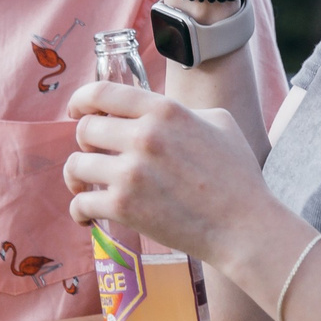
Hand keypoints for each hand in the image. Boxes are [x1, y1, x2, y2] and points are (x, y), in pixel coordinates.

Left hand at [63, 82, 279, 264]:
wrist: (243, 227)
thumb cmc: (237, 176)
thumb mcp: (219, 123)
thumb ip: (182, 111)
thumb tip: (153, 112)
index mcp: (164, 110)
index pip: (102, 93)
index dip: (81, 99)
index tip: (76, 109)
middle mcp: (143, 136)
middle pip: (85, 129)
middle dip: (86, 143)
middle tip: (96, 156)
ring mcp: (131, 172)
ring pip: (76, 165)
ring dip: (77, 176)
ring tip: (87, 186)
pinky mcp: (124, 207)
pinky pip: (80, 203)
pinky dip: (79, 210)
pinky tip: (87, 214)